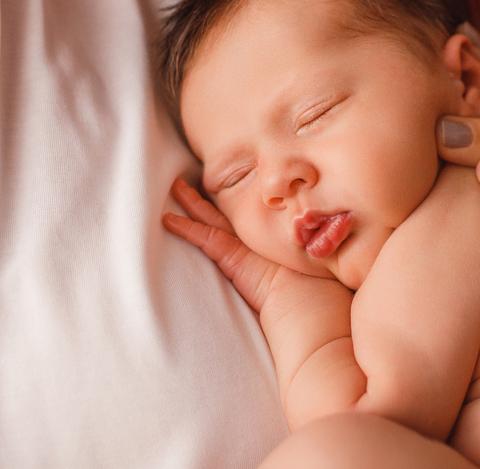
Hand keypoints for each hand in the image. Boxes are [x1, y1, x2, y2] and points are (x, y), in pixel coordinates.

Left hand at [164, 178, 296, 312]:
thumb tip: (304, 270)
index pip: (245, 219)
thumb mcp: (302, 273)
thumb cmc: (311, 292)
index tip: (220, 191)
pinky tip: (169, 220)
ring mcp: (244, 243)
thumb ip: (296, 266)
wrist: (307, 299)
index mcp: (271, 240)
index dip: (232, 204)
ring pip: (212, 217)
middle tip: (191, 181)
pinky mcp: (232, 255)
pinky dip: (185, 228)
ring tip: (176, 188)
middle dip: (209, 195)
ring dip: (192, 202)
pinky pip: (203, 236)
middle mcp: (257, 236)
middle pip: (226, 210)